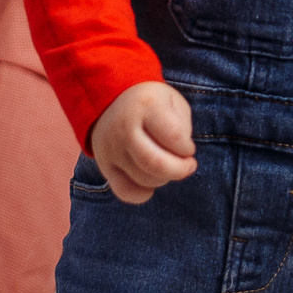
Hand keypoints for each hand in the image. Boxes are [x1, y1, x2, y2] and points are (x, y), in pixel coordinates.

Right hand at [87, 80, 198, 203]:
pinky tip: (150, 179)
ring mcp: (111, 148)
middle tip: (188, 165)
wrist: (111, 99)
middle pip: (156, 164)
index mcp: (146, 105)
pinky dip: (143, 193)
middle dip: (180, 170)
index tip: (188, 146)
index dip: (188, 148)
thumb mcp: (173, 102)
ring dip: (164, 178)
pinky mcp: (104, 165)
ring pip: (144, 179)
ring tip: (167, 165)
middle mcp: (124, 127)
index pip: (174, 137)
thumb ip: (183, 128)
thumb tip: (181, 158)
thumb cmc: (152, 103)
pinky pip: (125, 192)